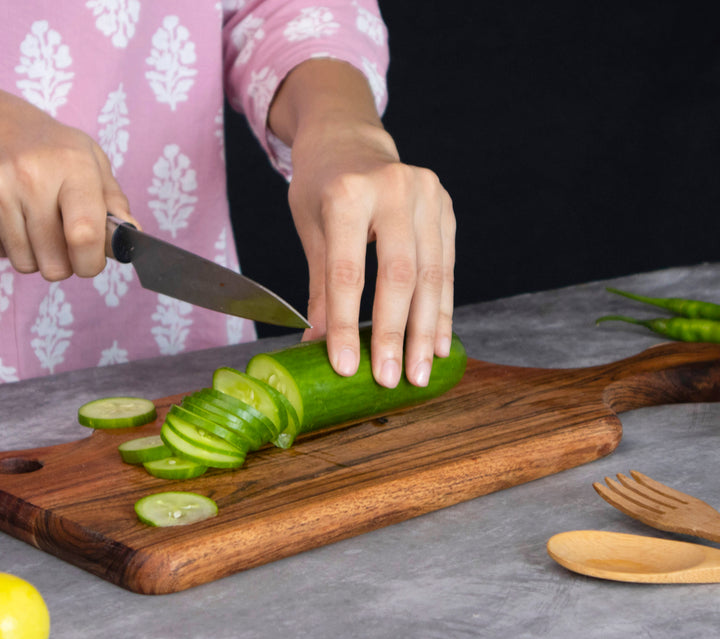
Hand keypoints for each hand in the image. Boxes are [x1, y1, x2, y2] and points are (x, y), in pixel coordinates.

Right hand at [0, 84, 133, 279]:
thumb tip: (132, 236)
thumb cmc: (42, 144)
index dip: (91, 262)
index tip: (91, 261)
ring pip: (26, 264)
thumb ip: (113, 200)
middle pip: (55, 263)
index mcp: (71, 165)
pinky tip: (8, 215)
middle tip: (61, 241)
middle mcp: (31, 176)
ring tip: (33, 224)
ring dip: (35, 255)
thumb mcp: (87, 157)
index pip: (85, 235)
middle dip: (63, 263)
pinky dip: (7, 245)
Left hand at [288, 119, 454, 387]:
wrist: (350, 139)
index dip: (346, 324)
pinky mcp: (446, 207)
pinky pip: (447, 268)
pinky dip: (442, 310)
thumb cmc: (321, 187)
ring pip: (431, 276)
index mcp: (348, 193)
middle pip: (399, 276)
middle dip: (395, 335)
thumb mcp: (310, 230)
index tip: (345, 367)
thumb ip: (320, 288)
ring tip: (418, 373)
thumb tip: (317, 347)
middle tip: (390, 380)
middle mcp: (395, 189)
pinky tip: (437, 343)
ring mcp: (427, 196)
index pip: (348, 272)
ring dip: (425, 331)